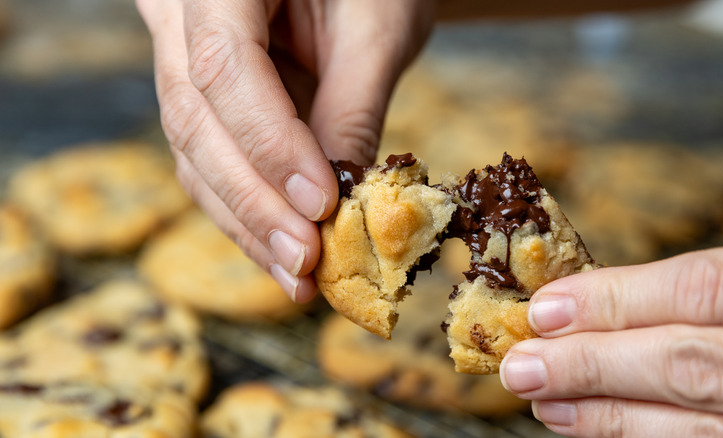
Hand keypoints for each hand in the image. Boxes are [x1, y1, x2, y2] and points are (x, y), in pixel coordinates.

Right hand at [135, 0, 434, 301]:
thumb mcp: (376, 26)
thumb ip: (352, 107)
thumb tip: (343, 203)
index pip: (224, 68)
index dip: (270, 145)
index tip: (321, 205)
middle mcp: (180, 14)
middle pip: (195, 119)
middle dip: (254, 201)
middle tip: (306, 262)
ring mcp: (180, 55)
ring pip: (193, 150)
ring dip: (247, 221)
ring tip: (298, 276)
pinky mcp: (201, 95)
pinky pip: (210, 157)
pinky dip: (247, 208)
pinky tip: (281, 251)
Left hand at [500, 242, 722, 436]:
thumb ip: (722, 290)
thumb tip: (601, 296)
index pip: (706, 289)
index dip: (618, 299)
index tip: (546, 308)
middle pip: (696, 365)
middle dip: (598, 367)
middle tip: (522, 365)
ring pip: (711, 431)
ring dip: (615, 418)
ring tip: (548, 403)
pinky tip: (605, 433)